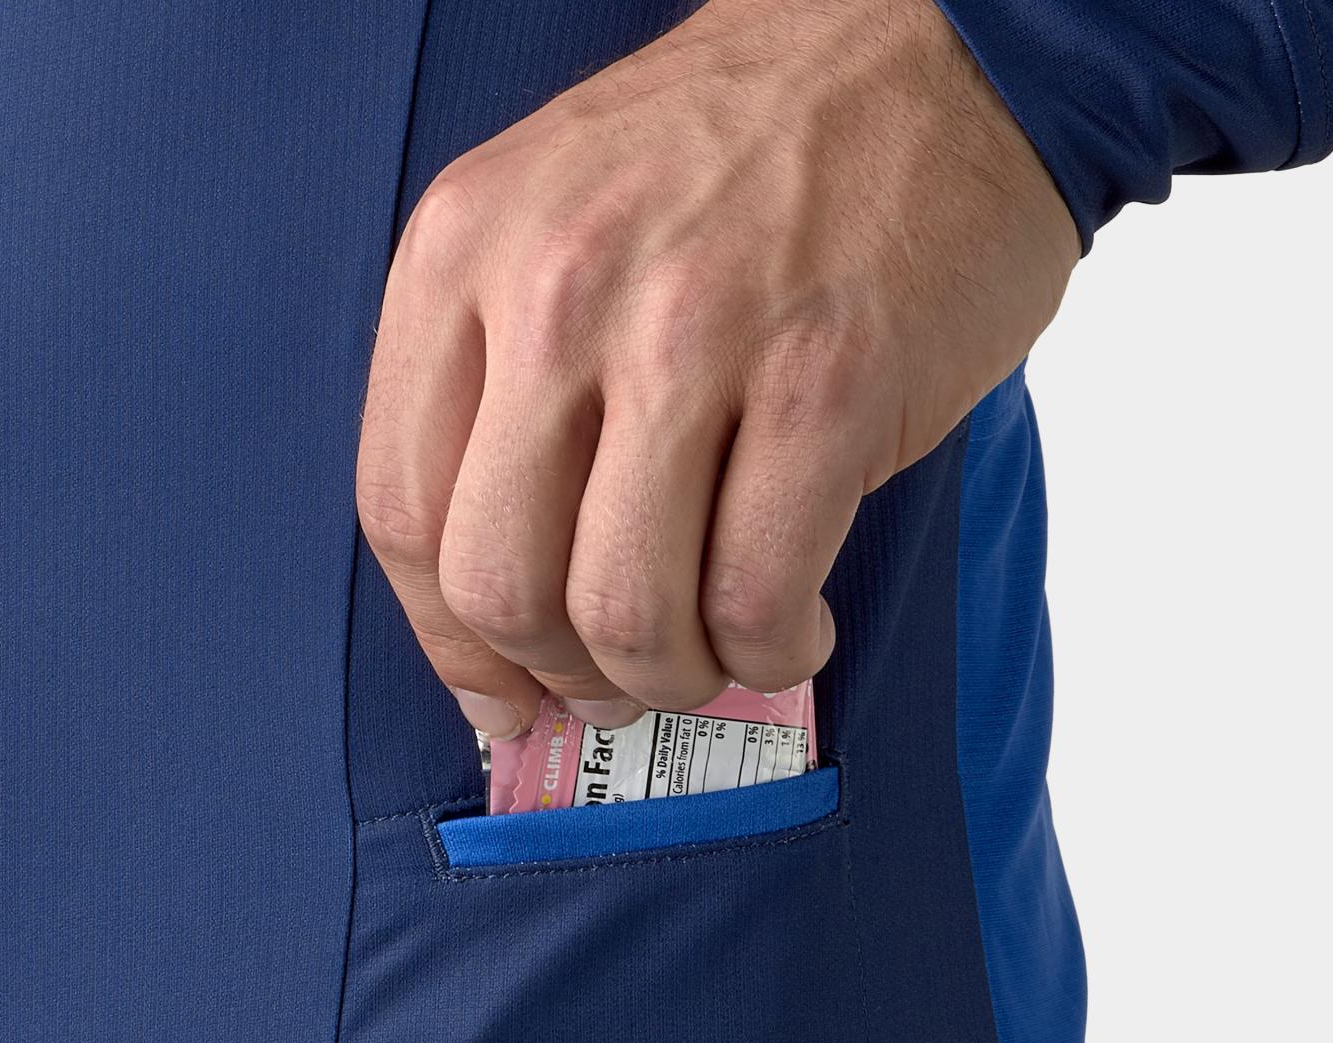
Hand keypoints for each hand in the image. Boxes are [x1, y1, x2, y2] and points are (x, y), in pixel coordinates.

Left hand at [357, 0, 1077, 737]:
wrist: (930, 46)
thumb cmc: (738, 154)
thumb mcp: (555, 217)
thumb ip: (503, 390)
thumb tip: (502, 613)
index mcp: (463, 253)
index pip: (401, 511)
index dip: (447, 643)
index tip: (498, 688)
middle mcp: (557, 288)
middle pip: (500, 584)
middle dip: (560, 672)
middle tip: (614, 679)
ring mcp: (692, 330)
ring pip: (625, 609)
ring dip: (670, 674)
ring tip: (712, 650)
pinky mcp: (827, 376)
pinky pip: (757, 593)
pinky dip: (768, 650)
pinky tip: (788, 626)